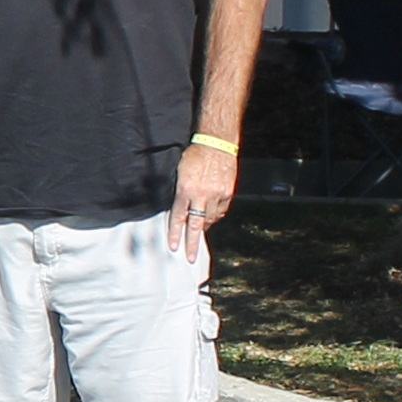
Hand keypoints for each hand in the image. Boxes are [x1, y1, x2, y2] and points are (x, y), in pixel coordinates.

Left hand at [168, 142, 235, 260]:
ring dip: (204, 227)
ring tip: (200, 234)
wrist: (217, 144)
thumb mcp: (180, 172)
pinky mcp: (228, 193)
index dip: (175, 233)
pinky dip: (215, 216)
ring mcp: (217, 195)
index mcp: (185, 189)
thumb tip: (180, 211)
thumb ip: (180, 193)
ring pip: (210, 219)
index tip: (173, 247)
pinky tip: (211, 218)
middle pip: (195, 225)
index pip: (178, 217)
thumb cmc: (194, 156)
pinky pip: (221, 211)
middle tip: (189, 258)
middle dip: (192, 243)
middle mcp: (201, 195)